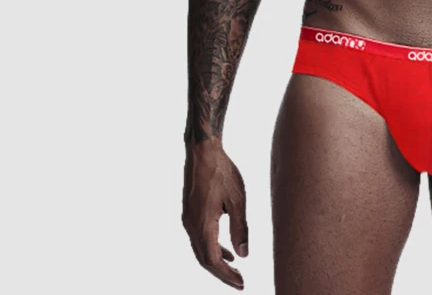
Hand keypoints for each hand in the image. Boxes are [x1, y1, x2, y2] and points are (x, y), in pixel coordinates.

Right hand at [182, 139, 248, 289]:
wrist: (202, 150)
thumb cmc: (222, 171)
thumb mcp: (237, 200)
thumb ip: (240, 229)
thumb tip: (243, 255)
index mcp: (203, 224)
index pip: (213, 260)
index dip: (226, 276)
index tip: (241, 284)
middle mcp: (191, 225)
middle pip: (204, 259)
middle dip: (221, 273)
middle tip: (239, 282)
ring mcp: (188, 218)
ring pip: (200, 249)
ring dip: (216, 261)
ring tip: (234, 269)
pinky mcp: (189, 212)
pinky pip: (199, 238)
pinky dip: (211, 247)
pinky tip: (225, 248)